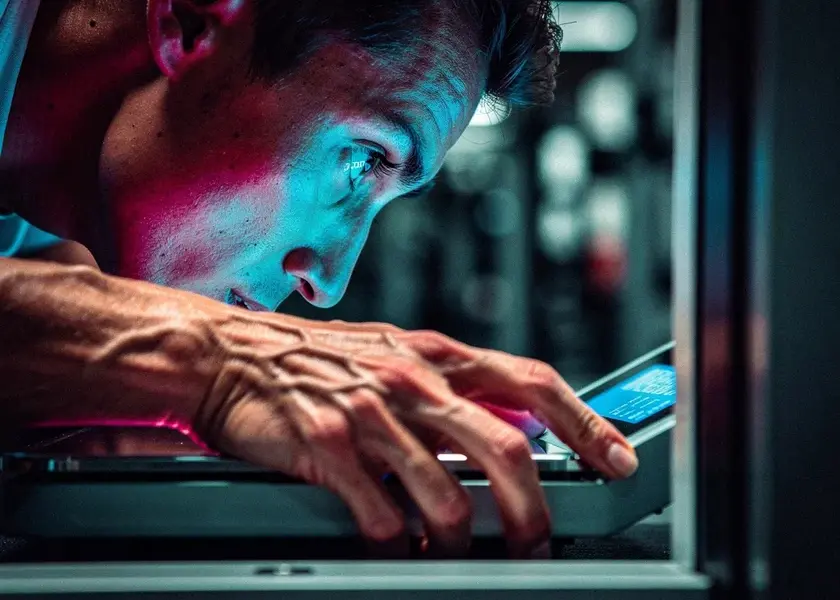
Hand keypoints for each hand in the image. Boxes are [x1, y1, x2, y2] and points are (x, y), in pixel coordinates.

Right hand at [193, 314, 637, 558]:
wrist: (231, 354)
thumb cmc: (317, 356)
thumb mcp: (394, 353)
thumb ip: (453, 387)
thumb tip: (512, 426)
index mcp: (437, 353)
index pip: (533, 382)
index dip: (586, 422)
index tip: (619, 458)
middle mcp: (412, 380)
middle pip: (507, 452)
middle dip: (534, 512)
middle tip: (540, 543)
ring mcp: (371, 414)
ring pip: (448, 497)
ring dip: (461, 541)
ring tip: (454, 553)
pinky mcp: (329, 448)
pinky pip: (383, 517)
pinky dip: (398, 545)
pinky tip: (396, 547)